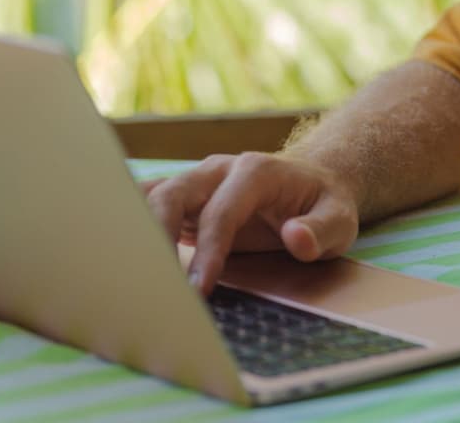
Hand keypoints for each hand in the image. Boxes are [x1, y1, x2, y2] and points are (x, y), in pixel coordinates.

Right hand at [142, 151, 361, 293]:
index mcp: (255, 172)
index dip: (209, 250)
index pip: (222, 211)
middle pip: (174, 193)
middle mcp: (219, 171)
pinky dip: (130, 225)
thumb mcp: (341, 220)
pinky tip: (118, 255)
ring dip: (136, 230)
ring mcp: (198, 182)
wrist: (313, 183)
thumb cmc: (324, 205)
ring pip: (152, 195)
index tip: (200, 289)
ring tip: (126, 272)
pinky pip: (148, 204)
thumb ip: (322, 231)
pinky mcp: (185, 199)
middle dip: (157, 235)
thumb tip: (297, 238)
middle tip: (153, 284)